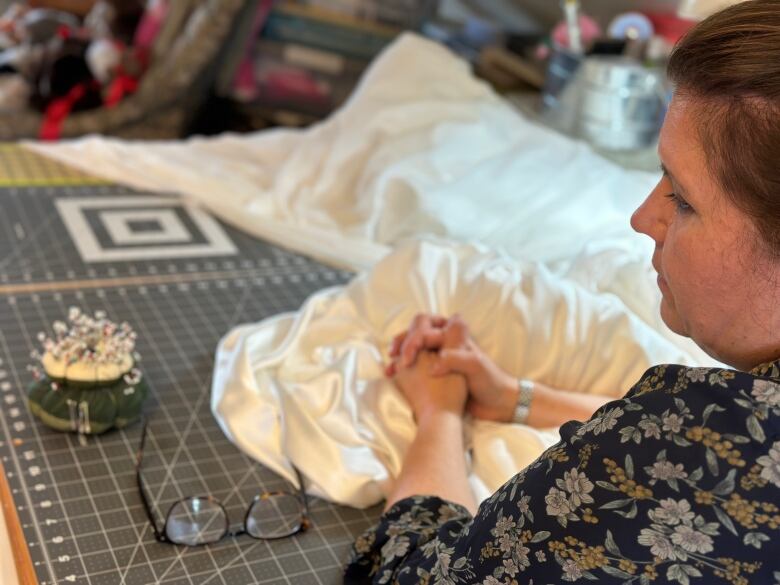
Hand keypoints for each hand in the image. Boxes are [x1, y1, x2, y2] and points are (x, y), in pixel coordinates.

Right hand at [389, 315, 517, 422]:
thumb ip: (454, 358)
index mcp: (453, 333)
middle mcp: (444, 341)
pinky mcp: (435, 372)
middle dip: (402, 342)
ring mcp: (438, 356)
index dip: (413, 339)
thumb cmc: (490, 380)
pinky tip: (393, 376)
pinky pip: (414, 365)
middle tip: (394, 356)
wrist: (497, 403)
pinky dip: (402, 368)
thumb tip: (433, 364)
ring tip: (390, 367)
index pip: (425, 326)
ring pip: (413, 348)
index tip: (408, 360)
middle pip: (415, 332)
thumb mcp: (474, 365)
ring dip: (399, 354)